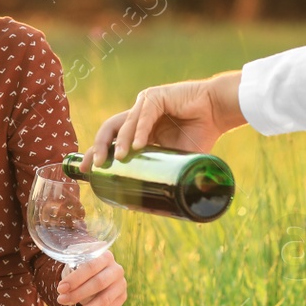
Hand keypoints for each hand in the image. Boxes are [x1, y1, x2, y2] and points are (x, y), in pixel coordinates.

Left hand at [56, 250, 126, 305]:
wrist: (100, 272)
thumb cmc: (85, 268)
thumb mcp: (80, 263)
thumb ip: (74, 270)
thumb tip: (62, 290)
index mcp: (106, 257)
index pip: (91, 267)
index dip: (75, 279)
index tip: (60, 288)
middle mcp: (116, 270)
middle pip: (98, 284)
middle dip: (78, 294)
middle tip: (61, 300)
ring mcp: (121, 285)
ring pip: (104, 301)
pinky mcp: (121, 298)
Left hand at [82, 71, 246, 169]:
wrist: (219, 112)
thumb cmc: (201, 134)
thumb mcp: (177, 159)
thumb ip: (165, 174)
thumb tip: (160, 209)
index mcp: (139, 129)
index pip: (111, 140)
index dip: (96, 153)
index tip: (87, 172)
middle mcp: (138, 115)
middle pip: (109, 129)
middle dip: (97, 147)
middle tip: (95, 166)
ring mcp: (145, 104)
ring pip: (125, 123)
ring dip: (120, 142)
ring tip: (119, 159)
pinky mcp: (156, 97)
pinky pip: (145, 115)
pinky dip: (140, 130)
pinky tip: (138, 145)